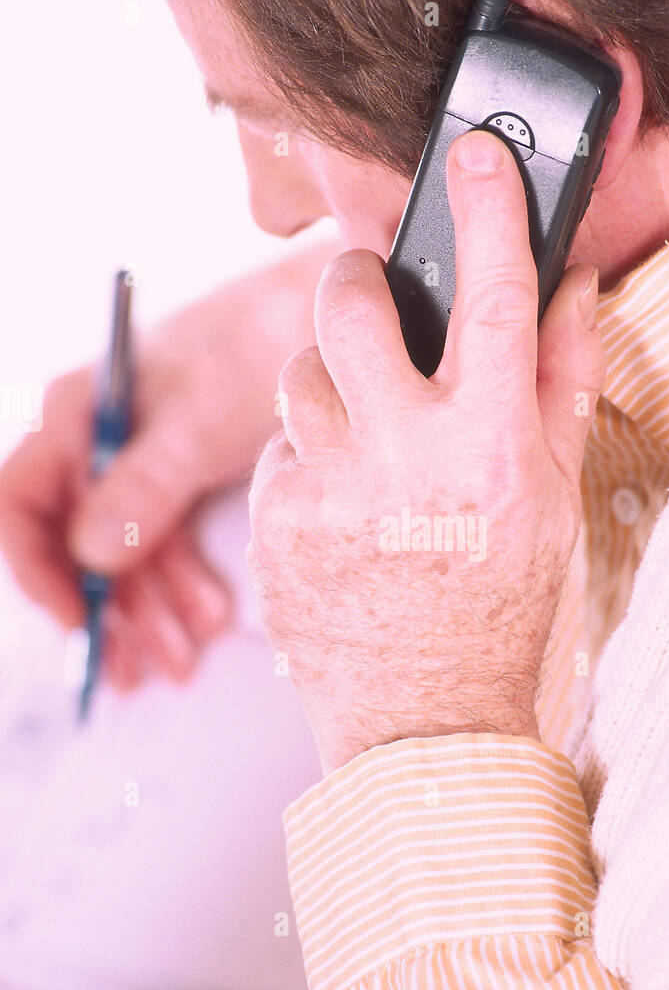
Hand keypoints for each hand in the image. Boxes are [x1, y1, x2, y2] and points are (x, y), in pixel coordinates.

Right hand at [0, 238, 335, 687]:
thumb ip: (142, 487)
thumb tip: (91, 555)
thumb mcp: (196, 422)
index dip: (39, 569)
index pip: (20, 503)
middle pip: (77, 545)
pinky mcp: (179, 480)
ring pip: (124, 555)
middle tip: (140, 668)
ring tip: (185, 657)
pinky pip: (165, 545)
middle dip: (110, 611)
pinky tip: (208, 619)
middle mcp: (97, 442)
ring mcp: (138, 464)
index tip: (80, 618)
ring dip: (150, 610)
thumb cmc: (254, 347)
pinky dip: (182, 586)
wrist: (318, 321)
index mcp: (76, 415)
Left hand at [248, 128, 602, 772]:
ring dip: (331, 390)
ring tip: (368, 444)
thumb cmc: (497, 607)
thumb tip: (568, 291)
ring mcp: (332, 490)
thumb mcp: (551, 497)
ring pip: (299, 375)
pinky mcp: (276, 520)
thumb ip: (558, 385)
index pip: (497, 299)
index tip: (477, 155)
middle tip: (373, 307)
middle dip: (356, 287)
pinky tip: (343, 503)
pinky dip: (308, 459)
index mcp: (492, 448)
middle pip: (348, 305)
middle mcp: (407, 459)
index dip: (489, 211)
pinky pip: (278, 447)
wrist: (423, 715)